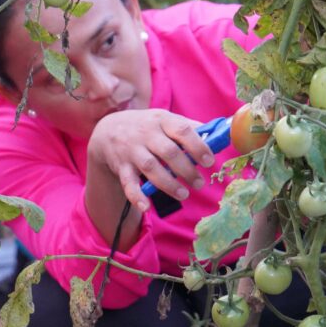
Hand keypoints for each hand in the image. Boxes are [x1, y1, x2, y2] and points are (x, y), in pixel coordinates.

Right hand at [88, 109, 214, 212]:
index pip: (182, 130)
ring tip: (184, 195)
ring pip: (151, 168)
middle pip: (169, 152)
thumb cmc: (146, 127)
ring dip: (169, 184)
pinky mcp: (121, 167)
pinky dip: (136, 196)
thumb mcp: (164, 119)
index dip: (198, 146)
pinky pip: (128, 183)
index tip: (209, 161)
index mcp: (162, 120)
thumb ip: (188, 127)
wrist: (108, 130)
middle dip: (187, 170)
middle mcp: (146, 134)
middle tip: (199, 183)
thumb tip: (217, 135)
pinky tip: (146, 207)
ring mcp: (132, 151)